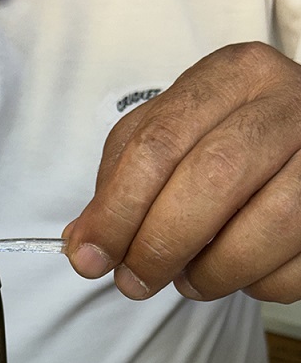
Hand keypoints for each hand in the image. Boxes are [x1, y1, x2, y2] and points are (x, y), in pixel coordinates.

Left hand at [64, 42, 300, 303]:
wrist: (299, 146)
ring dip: (212, 272)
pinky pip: (296, 265)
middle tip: (134, 281)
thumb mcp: (165, 144)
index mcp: (232, 77)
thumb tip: (83, 245)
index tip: (89, 257)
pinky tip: (240, 273)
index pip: (159, 144)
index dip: (116, 211)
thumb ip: (119, 187)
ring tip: (189, 279)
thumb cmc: (222, 145)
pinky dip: (258, 285)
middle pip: (213, 177)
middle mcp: (287, 104)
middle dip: (160, 244)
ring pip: (267, 225)